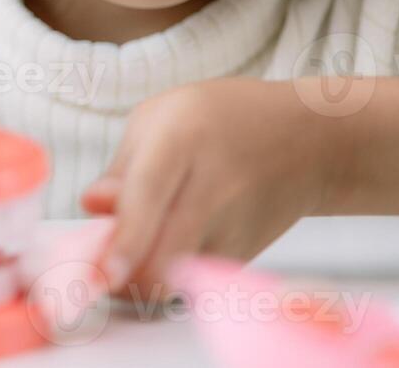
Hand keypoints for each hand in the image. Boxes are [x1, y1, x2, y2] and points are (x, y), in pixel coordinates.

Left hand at [80, 78, 345, 300]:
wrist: (306, 142)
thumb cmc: (220, 120)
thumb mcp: (159, 118)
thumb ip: (120, 166)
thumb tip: (92, 207)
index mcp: (183, 138)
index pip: (151, 195)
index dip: (126, 238)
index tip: (103, 273)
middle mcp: (213, 186)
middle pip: (165, 255)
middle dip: (123, 277)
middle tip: (98, 266)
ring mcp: (234, 227)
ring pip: (176, 278)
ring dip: (141, 278)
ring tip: (132, 250)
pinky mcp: (243, 256)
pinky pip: (192, 281)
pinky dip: (169, 275)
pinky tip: (166, 246)